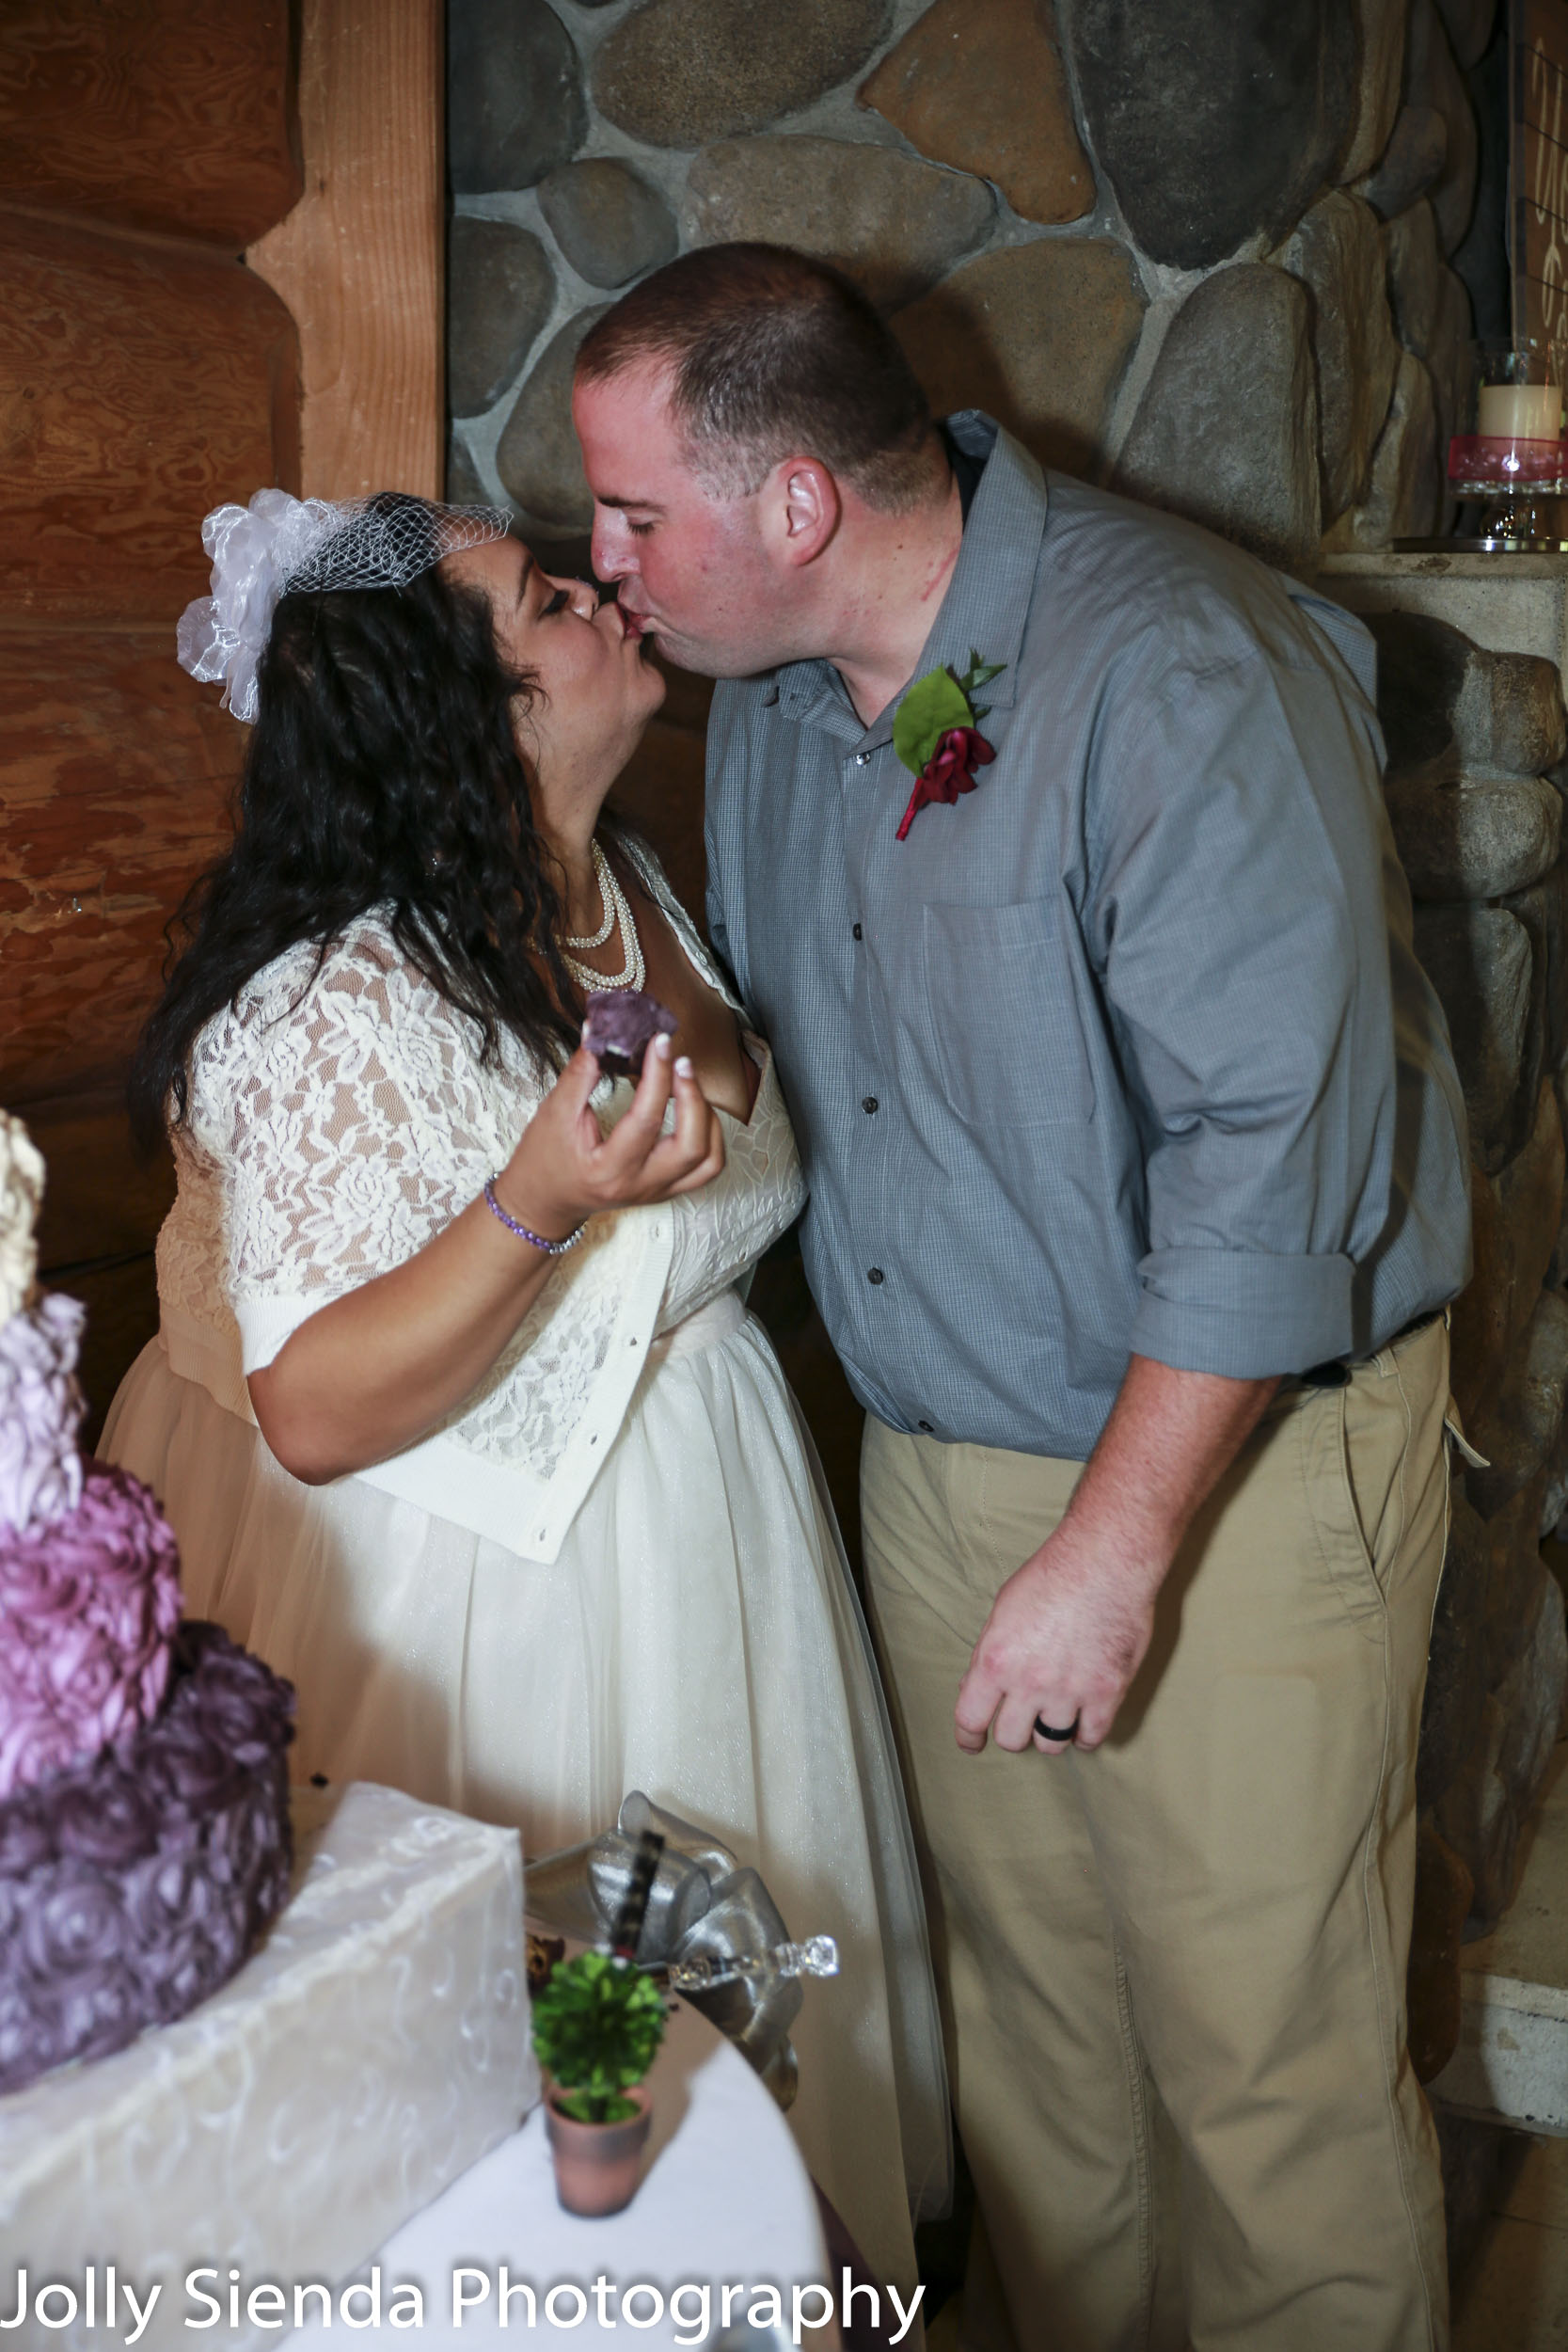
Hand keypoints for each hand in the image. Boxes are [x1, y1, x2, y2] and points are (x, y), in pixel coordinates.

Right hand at [495, 1032, 724, 1239]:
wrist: (544, 1200)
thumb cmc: (543, 1159)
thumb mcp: (554, 1112)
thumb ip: (581, 1072)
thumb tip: (601, 1030)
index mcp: (608, 1169)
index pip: (646, 1119)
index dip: (658, 1075)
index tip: (659, 1042)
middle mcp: (639, 1185)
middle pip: (691, 1147)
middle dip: (693, 1098)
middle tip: (681, 1063)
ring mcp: (656, 1191)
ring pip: (708, 1160)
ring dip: (708, 1117)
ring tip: (689, 1085)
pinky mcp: (666, 1190)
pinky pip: (707, 1168)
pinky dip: (711, 1136)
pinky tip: (696, 1111)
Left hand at [954, 1513, 1160, 1755]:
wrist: (1105, 1561)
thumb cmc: (1052, 1576)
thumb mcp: (1003, 1610)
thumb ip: (989, 1653)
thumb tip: (975, 1687)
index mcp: (997, 1660)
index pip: (970, 1718)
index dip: (968, 1737)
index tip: (972, 1743)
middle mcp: (1030, 1683)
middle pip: (1012, 1739)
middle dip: (1013, 1731)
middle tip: (1022, 1719)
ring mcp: (1070, 1691)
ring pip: (1052, 1743)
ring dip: (1050, 1732)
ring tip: (1056, 1714)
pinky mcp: (1107, 1693)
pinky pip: (1091, 1737)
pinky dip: (1084, 1735)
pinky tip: (1083, 1722)